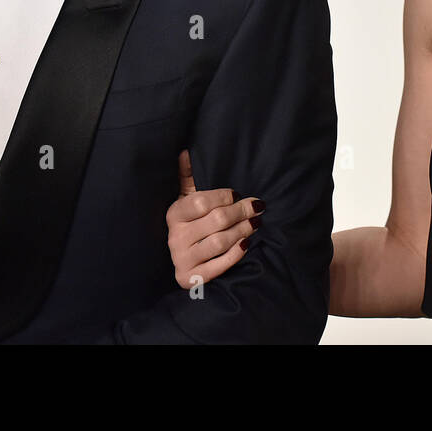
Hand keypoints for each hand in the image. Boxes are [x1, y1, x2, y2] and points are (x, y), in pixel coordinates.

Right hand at [167, 149, 263, 288]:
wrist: (186, 262)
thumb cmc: (193, 224)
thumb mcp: (188, 199)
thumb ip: (188, 176)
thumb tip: (185, 151)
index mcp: (173, 214)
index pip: (201, 202)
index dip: (223, 196)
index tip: (237, 194)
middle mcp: (175, 237)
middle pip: (216, 220)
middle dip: (241, 211)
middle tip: (257, 206)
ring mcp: (182, 259)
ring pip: (220, 242)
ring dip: (243, 230)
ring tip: (256, 223)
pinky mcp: (191, 279)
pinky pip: (219, 265)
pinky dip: (236, 253)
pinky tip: (247, 243)